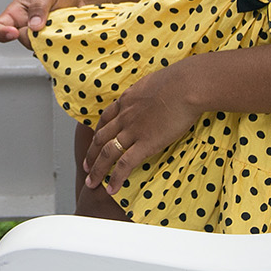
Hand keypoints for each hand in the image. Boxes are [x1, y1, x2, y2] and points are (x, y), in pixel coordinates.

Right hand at [0, 0, 104, 43]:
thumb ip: (39, 6)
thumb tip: (34, 25)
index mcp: (17, 13)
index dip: (1, 33)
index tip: (14, 33)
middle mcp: (26, 27)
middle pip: (22, 40)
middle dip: (35, 35)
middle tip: (49, 24)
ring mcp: (41, 38)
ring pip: (39, 48)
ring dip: (50, 40)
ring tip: (61, 26)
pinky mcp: (54, 45)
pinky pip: (52, 52)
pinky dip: (59, 46)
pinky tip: (66, 35)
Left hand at [83, 67, 200, 198]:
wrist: (184, 86)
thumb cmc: (178, 81)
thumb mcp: (155, 82)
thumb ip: (149, 92)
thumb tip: (155, 92)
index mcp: (126, 101)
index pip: (106, 119)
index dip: (98, 132)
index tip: (94, 141)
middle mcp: (124, 116)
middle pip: (101, 138)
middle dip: (91, 154)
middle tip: (86, 167)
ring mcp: (133, 131)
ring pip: (107, 153)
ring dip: (97, 169)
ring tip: (91, 182)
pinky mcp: (145, 143)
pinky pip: (125, 164)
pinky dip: (116, 178)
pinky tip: (111, 189)